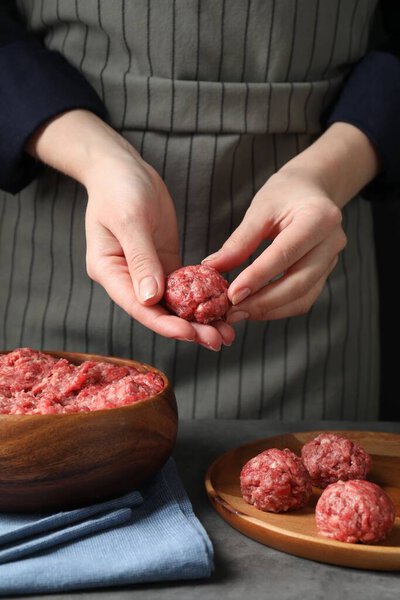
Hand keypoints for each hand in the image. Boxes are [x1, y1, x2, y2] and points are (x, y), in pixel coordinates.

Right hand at [26, 110, 234, 349]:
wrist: (122, 168)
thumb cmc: (119, 188)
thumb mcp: (130, 220)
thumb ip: (141, 259)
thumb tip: (151, 299)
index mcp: (109, 271)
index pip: (139, 306)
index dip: (166, 324)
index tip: (192, 333)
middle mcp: (127, 278)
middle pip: (158, 312)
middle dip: (189, 328)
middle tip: (219, 340)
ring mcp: (146, 273)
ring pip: (173, 304)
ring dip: (198, 319)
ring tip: (226, 332)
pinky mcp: (163, 262)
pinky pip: (183, 287)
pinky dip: (200, 298)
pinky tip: (221, 307)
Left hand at [204, 168, 345, 321]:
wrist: (312, 190)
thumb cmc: (284, 194)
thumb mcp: (260, 210)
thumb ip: (239, 241)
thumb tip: (211, 268)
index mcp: (320, 218)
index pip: (285, 254)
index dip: (257, 277)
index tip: (232, 295)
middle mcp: (332, 242)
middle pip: (298, 283)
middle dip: (262, 302)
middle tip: (231, 312)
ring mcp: (332, 261)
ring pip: (302, 298)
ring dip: (269, 311)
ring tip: (238, 313)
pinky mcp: (325, 275)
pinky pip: (303, 300)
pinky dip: (277, 309)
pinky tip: (253, 308)